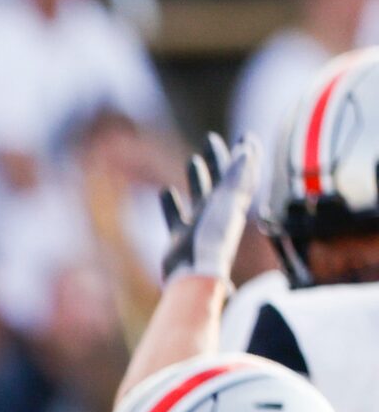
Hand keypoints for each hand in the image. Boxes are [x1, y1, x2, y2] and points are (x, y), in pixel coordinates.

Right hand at [160, 132, 255, 281]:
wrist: (193, 274)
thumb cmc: (212, 239)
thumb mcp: (227, 204)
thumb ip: (236, 177)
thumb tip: (246, 150)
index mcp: (233, 205)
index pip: (242, 175)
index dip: (246, 156)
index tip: (246, 137)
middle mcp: (218, 214)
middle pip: (220, 181)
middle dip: (218, 159)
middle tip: (211, 140)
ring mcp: (199, 226)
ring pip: (199, 196)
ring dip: (197, 178)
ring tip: (193, 160)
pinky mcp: (179, 239)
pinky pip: (175, 217)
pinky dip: (171, 204)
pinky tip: (165, 192)